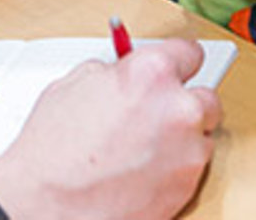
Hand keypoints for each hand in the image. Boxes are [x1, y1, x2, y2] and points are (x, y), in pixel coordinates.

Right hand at [0, 39, 220, 219]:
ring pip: (202, 134)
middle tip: (156, 113)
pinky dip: (176, 167)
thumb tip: (125, 71)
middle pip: (205, 95)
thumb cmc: (54, 152)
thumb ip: (113, 72)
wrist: (49, 206)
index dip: (177, 61)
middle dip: (183, 102)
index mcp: (151, 73)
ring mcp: (188, 148)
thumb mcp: (74, 85)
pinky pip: (194, 167)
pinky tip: (144, 169)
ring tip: (143, 147)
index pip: (189, 51)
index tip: (175, 68)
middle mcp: (178, 107)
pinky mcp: (189, 184)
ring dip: (182, 137)